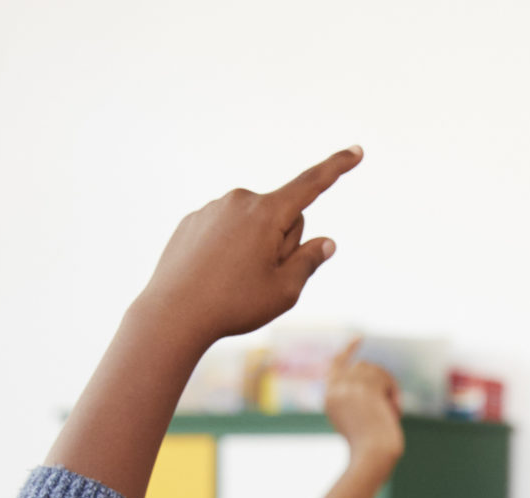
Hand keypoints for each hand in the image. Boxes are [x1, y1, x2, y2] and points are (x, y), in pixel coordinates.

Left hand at [134, 146, 362, 347]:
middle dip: (282, 241)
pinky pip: (225, 231)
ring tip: (233, 280)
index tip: (357, 150)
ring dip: (254, 246)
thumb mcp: (284, 290)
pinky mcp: (193, 221)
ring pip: (252, 224)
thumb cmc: (233, 305)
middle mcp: (239, 200)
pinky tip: (213, 276)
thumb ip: (309, 261)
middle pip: (282, 216)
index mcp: (267, 213)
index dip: (337, 167)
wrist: (172, 315)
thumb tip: (324, 242)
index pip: (311, 184)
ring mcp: (212, 208)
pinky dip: (227, 250)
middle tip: (262, 277)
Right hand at [323, 338, 403, 469]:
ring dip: (388, 388)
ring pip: (375, 370)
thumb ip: (359, 397)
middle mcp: (335, 389)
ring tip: (391, 411)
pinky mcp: (364, 388)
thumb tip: (369, 372)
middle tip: (391, 403)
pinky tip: (394, 411)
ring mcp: (348, 387)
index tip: (359, 337)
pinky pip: (385, 378)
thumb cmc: (370, 447)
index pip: (336, 364)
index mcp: (330, 398)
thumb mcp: (360, 420)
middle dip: (380, 380)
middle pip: (363, 366)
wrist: (372, 457)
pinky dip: (394, 393)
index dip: (348, 349)